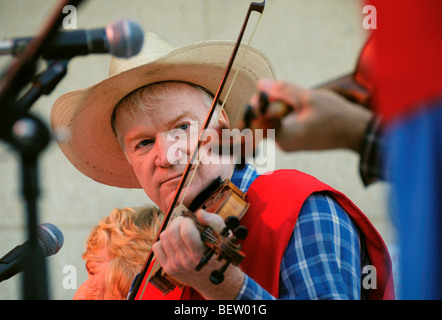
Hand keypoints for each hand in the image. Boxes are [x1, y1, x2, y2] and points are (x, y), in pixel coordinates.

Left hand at [151, 209, 244, 298]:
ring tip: (182, 235)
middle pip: (171, 231)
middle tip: (186, 225)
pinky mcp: (168, 269)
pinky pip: (157, 247)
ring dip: (172, 231)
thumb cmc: (220, 255)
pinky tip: (175, 244)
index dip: (188, 221)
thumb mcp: (223, 236)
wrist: (216, 281)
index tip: (193, 222)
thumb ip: (213, 221)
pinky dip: (164, 242)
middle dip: (178, 222)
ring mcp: (175, 266)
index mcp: (200, 254)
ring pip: (163, 237)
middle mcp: (186, 262)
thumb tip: (199, 213)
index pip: (185, 230)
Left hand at [245, 79, 372, 153]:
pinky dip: (288, 114)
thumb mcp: (308, 97)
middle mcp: (282, 144)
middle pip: (263, 121)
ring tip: (300, 102)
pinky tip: (303, 109)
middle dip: (269, 104)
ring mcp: (288, 145)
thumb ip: (282, 90)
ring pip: (273, 121)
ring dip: (280, 108)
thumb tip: (260, 84)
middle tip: (286, 94)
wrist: (356, 132)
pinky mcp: (294, 142)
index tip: (267, 93)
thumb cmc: (335, 115)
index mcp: (283, 136)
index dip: (257, 104)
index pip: (256, 121)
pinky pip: (282, 125)